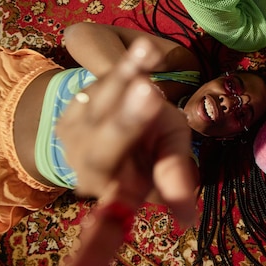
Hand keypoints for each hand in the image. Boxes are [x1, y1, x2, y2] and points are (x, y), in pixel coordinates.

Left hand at [51, 38, 198, 265]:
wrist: (106, 131)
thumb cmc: (147, 150)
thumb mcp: (166, 161)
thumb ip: (173, 176)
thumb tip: (190, 217)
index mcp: (115, 190)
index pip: (130, 193)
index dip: (155, 187)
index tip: (182, 197)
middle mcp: (89, 165)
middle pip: (104, 145)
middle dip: (129, 120)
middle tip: (150, 93)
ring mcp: (77, 131)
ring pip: (101, 105)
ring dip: (124, 79)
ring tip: (149, 53)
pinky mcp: (75, 103)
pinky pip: (102, 82)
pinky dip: (125, 65)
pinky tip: (147, 49)